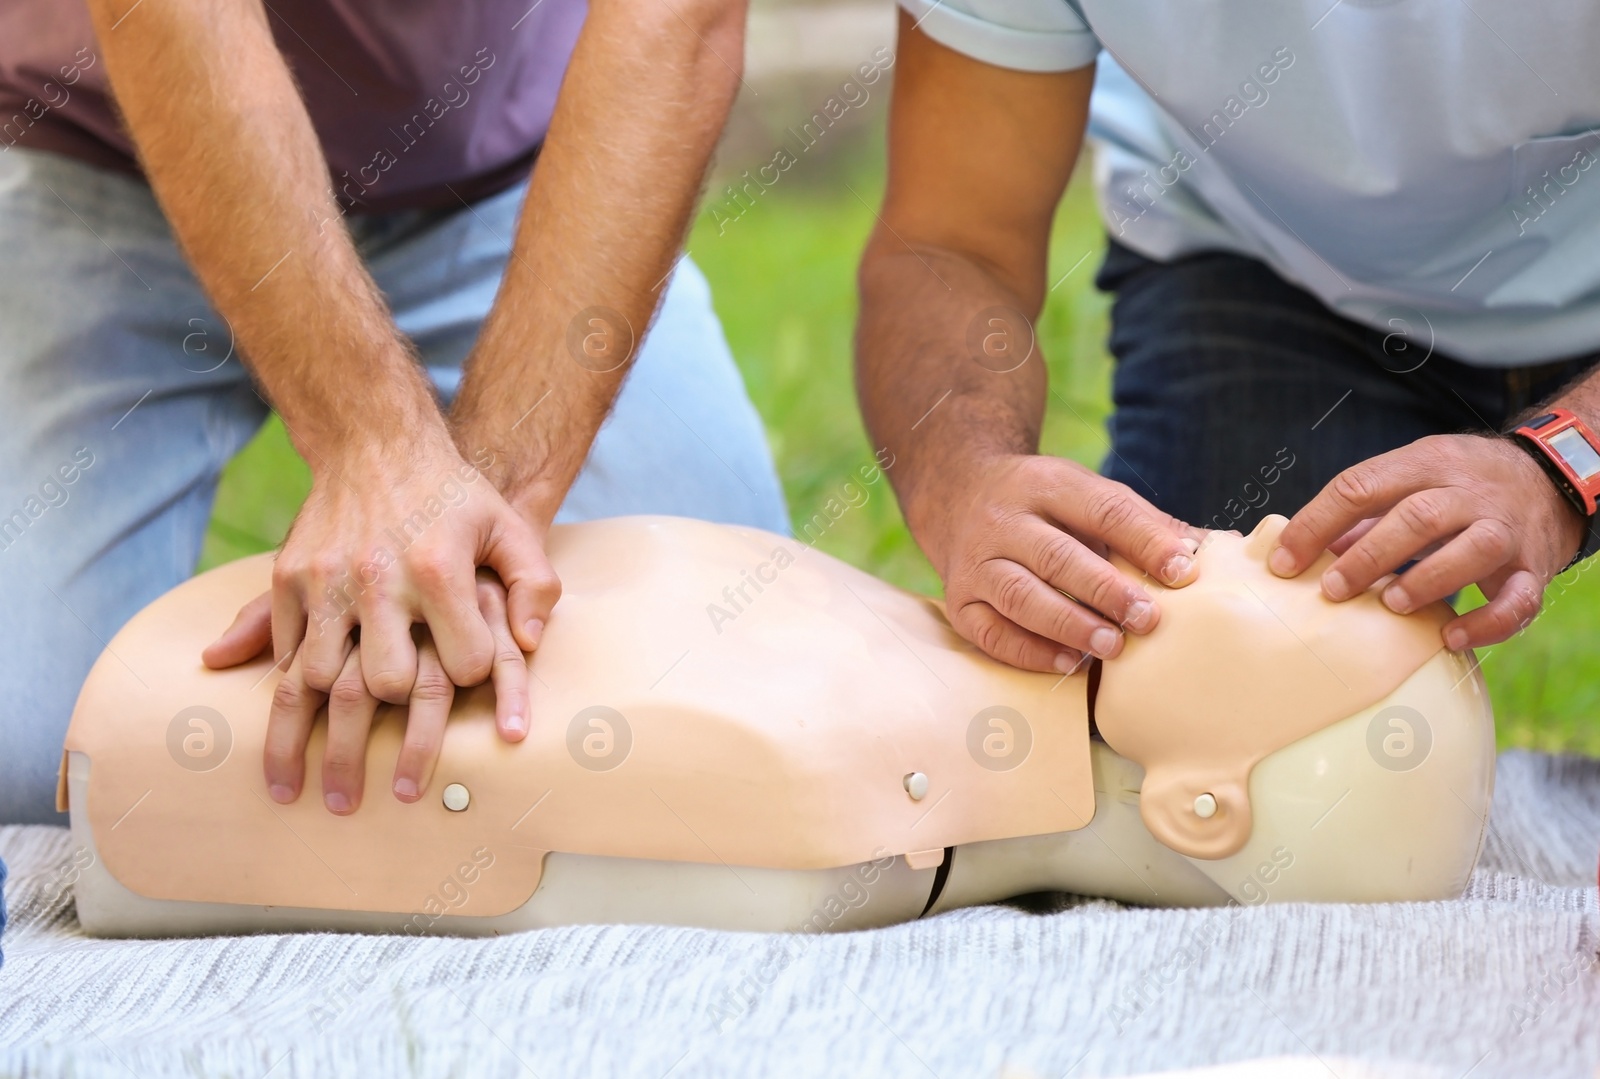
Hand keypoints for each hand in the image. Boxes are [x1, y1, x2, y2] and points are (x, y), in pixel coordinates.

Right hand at [203, 428, 558, 809]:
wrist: (376, 444)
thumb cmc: (455, 496)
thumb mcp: (509, 528)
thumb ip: (535, 584)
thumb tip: (530, 642)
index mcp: (440, 570)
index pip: (464, 664)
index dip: (475, 678)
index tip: (472, 681)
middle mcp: (380, 578)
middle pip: (385, 684)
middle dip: (393, 723)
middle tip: (395, 766)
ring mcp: (328, 580)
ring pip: (318, 680)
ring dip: (313, 737)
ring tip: (300, 789)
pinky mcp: (291, 576)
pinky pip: (287, 650)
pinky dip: (287, 690)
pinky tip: (286, 727)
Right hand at [926, 454, 1202, 672]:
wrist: (959, 495)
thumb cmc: (1046, 506)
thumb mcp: (1088, 494)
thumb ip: (1144, 524)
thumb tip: (1215, 549)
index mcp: (1045, 484)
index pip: (1100, 509)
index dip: (1145, 540)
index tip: (1185, 571)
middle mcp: (1004, 520)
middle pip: (1056, 555)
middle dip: (1106, 590)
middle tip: (1149, 620)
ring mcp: (976, 561)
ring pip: (1019, 594)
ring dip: (1068, 623)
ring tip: (1111, 646)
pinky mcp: (960, 600)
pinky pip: (990, 631)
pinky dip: (1029, 650)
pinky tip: (1067, 663)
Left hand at [1270, 434, 1584, 649]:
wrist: (1549, 478)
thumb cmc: (1456, 486)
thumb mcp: (1410, 479)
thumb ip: (1360, 515)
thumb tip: (1301, 552)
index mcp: (1426, 464)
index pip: (1361, 485)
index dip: (1316, 523)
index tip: (1283, 562)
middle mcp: (1469, 492)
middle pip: (1418, 516)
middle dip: (1369, 555)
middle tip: (1331, 591)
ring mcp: (1506, 529)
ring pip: (1474, 548)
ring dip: (1427, 580)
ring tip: (1390, 604)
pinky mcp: (1533, 568)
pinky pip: (1519, 599)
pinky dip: (1486, 623)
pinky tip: (1448, 637)